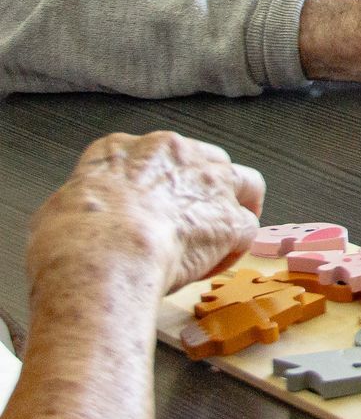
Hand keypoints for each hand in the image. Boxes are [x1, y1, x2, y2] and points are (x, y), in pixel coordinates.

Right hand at [26, 132, 263, 295]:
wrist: (103, 255)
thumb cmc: (73, 239)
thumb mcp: (57, 209)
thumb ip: (83, 205)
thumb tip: (82, 221)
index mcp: (123, 150)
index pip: (150, 156)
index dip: (154, 184)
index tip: (148, 207)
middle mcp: (173, 154)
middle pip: (203, 162)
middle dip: (201, 190)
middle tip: (190, 221)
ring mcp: (209, 182)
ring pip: (243, 182)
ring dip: (236, 207)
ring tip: (222, 235)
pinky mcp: (231, 218)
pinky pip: (246, 230)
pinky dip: (233, 249)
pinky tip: (211, 268)